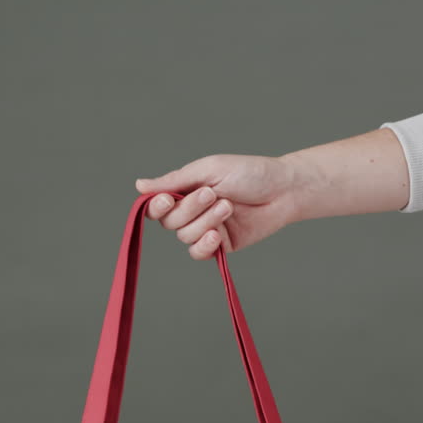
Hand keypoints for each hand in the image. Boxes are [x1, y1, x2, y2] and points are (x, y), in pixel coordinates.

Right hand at [135, 153, 296, 258]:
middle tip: (213, 194)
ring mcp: (206, 229)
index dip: (157, 206)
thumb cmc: (249, 172)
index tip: (168, 199)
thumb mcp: (208, 170)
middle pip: (170, 222)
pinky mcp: (221, 245)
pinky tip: (218, 236)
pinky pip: (199, 253)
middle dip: (190, 209)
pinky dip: (205, 245)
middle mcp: (193, 212)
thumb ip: (174, 180)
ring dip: (206, 222)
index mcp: (187, 190)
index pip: (158, 206)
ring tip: (228, 207)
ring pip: (185, 237)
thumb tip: (139, 185)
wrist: (283, 190)